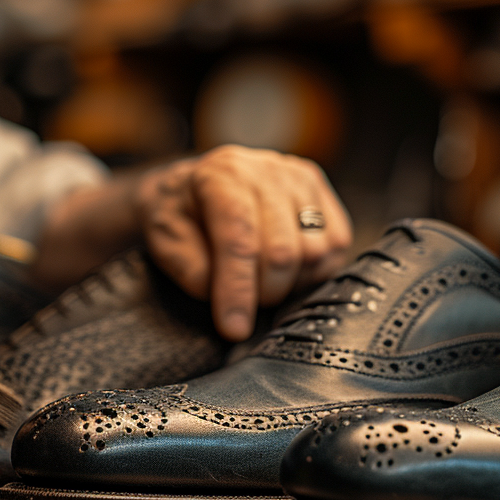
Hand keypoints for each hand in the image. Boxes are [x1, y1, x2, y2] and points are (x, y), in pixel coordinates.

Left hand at [135, 145, 351, 340]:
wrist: (197, 185)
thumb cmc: (181, 214)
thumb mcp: (164, 241)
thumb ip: (193, 270)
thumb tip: (232, 297)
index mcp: (222, 175)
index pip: (239, 240)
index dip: (238, 290)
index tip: (234, 329)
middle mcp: (267, 169)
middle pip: (282, 252)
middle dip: (262, 293)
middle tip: (243, 301)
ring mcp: (300, 178)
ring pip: (314, 252)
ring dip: (287, 283)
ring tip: (261, 279)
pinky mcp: (322, 192)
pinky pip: (335, 247)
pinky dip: (312, 271)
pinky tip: (286, 268)